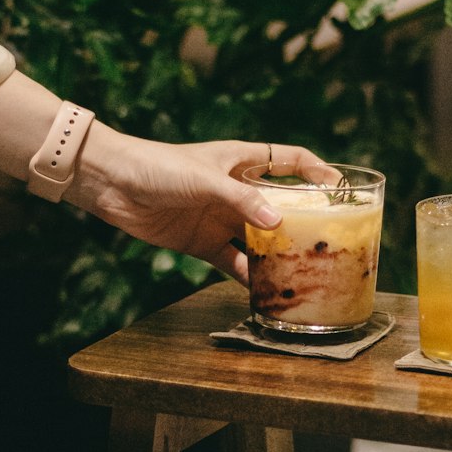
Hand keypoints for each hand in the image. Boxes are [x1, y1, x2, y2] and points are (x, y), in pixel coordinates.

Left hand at [68, 124, 325, 282]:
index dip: (317, 170)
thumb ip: (243, 201)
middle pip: (280, 205)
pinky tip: (266, 291)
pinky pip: (233, 262)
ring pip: (259, 238)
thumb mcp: (206, 179)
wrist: (111, 184)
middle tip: (330, 241)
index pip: (290, 160)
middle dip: (304, 222)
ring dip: (278, 255)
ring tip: (303, 272)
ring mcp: (220, 218)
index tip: (341, 189)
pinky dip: (249, 276)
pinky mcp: (202, 243)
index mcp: (241, 161)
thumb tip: (280, 222)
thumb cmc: (158, 166)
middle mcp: (235, 190)